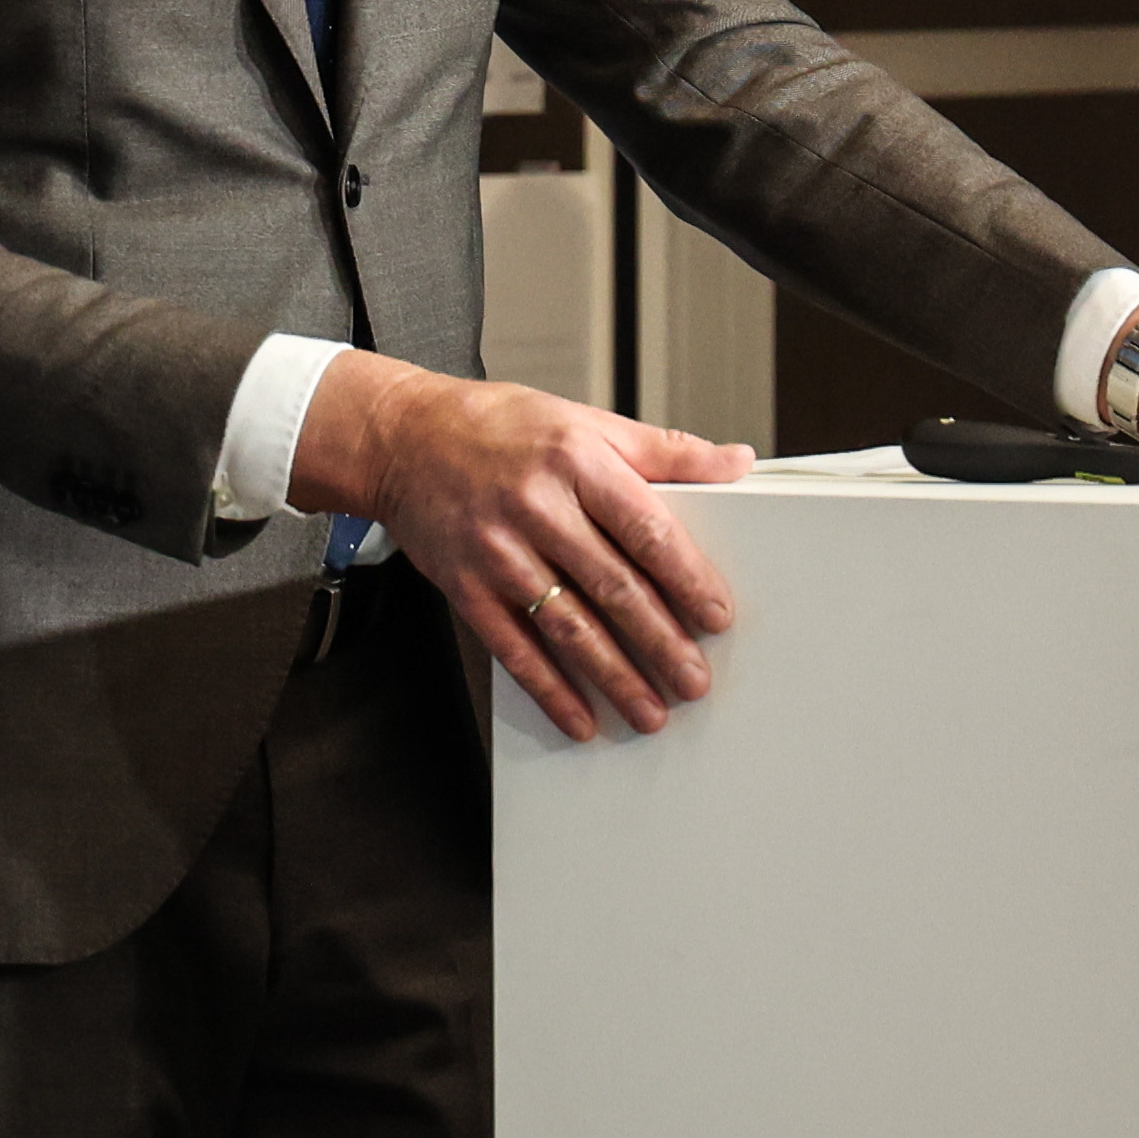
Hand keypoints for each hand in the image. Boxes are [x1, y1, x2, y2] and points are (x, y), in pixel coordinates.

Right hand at [286, 352, 756, 742]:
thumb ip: (664, 450)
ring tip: (650, 712)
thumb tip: (736, 462)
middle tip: (694, 681)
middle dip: (660, 642)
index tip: (716, 616)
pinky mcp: (467, 586)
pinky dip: (550, 690)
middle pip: (612, 587)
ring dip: (614, 676)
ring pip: (567, 626)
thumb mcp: (586, 420)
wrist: (403, 438)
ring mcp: (498, 552)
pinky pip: (514, 648)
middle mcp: (537, 507)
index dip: (686, 578)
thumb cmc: (499, 426)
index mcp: (577, 462)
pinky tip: (581, 717)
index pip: (646, 529)